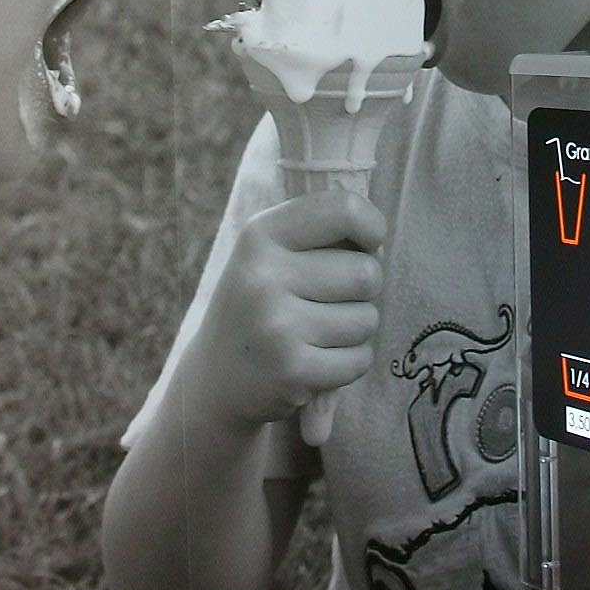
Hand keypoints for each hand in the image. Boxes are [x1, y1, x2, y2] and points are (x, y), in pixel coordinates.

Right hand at [187, 190, 385, 432]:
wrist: (211, 379)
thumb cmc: (259, 305)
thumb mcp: (270, 254)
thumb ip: (321, 235)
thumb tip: (377, 243)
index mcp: (260, 235)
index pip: (344, 209)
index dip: (372, 226)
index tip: (366, 245)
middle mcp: (264, 276)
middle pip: (367, 273)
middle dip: (365, 290)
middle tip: (334, 300)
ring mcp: (276, 326)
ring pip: (367, 319)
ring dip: (356, 329)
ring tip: (321, 332)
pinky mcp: (292, 371)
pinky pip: (360, 360)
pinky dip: (350, 362)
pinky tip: (319, 360)